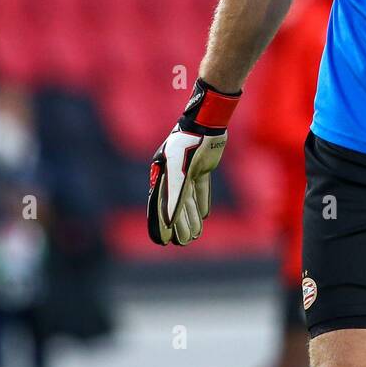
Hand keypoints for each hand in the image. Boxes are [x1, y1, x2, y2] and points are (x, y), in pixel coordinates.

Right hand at [147, 79, 240, 245]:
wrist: (206, 123)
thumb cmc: (188, 146)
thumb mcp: (179, 173)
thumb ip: (175, 197)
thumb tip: (170, 221)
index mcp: (162, 176)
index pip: (159, 206)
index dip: (160, 224)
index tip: (163, 241)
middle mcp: (173, 175)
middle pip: (175, 206)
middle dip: (179, 225)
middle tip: (183, 243)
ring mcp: (188, 171)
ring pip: (188, 200)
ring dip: (191, 218)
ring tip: (195, 235)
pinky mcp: (202, 167)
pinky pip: (200, 189)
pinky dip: (202, 202)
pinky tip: (205, 215)